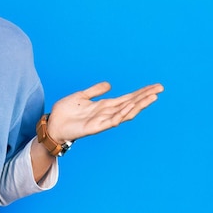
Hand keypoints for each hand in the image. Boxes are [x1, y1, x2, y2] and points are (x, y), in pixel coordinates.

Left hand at [47, 82, 163, 142]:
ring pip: (125, 112)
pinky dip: (122, 114)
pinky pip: (112, 121)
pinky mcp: (95, 127)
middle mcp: (107, 113)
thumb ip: (95, 91)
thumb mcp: (81, 96)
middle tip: (160, 89)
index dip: (141, 92)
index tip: (155, 86)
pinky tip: (130, 107)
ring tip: (151, 97)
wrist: (52, 125)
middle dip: (145, 97)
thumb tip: (110, 85)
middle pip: (130, 104)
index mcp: (105, 106)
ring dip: (138, 105)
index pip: (127, 98)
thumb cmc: (65, 112)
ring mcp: (103, 121)